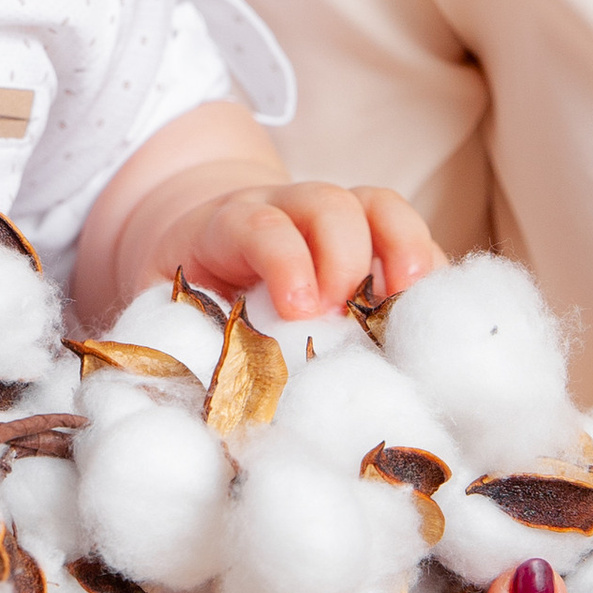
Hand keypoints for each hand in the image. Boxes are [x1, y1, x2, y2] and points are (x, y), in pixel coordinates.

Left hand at [72, 101, 440, 329]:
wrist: (201, 233)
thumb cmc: (184, 287)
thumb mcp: (161, 306)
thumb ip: (177, 335)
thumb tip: (197, 388)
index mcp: (225, 226)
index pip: (258, 225)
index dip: (284, 260)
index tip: (299, 310)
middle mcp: (285, 208)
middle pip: (327, 204)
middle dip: (343, 257)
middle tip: (345, 315)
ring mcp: (332, 215)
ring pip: (378, 205)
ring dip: (403, 248)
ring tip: (410, 300)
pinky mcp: (369, 234)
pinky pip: (408, 233)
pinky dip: (428, 266)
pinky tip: (431, 311)